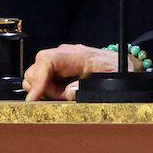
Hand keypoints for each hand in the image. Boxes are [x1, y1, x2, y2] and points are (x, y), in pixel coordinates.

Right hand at [22, 44, 137, 100]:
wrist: (118, 62)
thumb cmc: (116, 70)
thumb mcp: (112, 80)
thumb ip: (91, 87)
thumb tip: (70, 91)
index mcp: (77, 55)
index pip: (47, 61)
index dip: (38, 80)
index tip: (33, 98)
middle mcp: (63, 54)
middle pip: (35, 70)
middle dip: (43, 90)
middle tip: (63, 98)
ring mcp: (58, 59)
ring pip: (34, 76)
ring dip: (45, 90)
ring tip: (65, 94)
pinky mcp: (56, 66)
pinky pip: (41, 78)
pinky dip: (46, 89)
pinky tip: (62, 92)